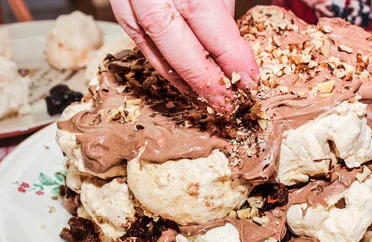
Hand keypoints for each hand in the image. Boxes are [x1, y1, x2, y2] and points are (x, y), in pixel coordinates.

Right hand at [109, 0, 258, 111]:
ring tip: (209, 102)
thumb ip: (221, 6)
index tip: (250, 79)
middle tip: (228, 103)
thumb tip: (230, 49)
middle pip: (174, 39)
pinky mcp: (121, 9)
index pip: (206, 20)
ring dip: (183, 81)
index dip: (230, 55)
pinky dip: (165, 68)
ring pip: (154, 47)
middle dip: (204, 78)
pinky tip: (185, 86)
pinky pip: (141, 44)